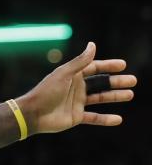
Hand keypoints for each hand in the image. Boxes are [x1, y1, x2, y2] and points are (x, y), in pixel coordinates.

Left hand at [18, 42, 137, 133]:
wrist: (32, 114)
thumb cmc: (46, 92)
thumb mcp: (64, 74)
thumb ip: (80, 62)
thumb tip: (93, 44)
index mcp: (72, 76)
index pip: (94, 68)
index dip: (108, 66)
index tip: (123, 65)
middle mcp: (76, 88)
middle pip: (100, 83)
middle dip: (116, 82)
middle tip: (133, 81)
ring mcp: (76, 102)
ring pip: (100, 98)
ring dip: (114, 97)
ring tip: (130, 94)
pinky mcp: (76, 116)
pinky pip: (94, 117)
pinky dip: (105, 119)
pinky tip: (118, 119)